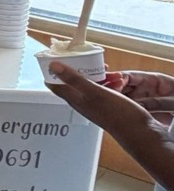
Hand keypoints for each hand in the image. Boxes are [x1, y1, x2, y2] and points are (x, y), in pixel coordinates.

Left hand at [48, 63, 162, 130]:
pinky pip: (103, 89)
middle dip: (80, 69)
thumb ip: (74, 79)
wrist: (138, 131)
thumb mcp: (94, 92)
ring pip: (90, 84)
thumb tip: (53, 66)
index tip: (57, 59)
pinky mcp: (106, 105)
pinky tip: (119, 81)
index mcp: (74, 99)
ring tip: (111, 72)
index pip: (54, 84)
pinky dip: (109, 82)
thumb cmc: (116, 114)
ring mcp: (94, 103)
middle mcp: (81, 102)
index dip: (53, 72)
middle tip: (90, 62)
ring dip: (99, 75)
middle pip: (73, 81)